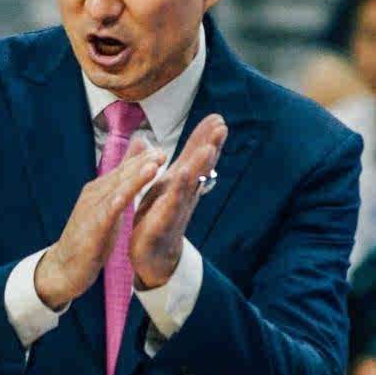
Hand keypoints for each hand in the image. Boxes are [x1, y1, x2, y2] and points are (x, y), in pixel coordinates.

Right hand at [34, 139, 164, 309]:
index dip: (141, 160)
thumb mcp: (106, 210)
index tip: (161, 150)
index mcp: (98, 190)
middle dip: (142, 163)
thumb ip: (118, 189)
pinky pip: (106, 213)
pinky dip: (117, 202)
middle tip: (162, 152)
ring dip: (135, 178)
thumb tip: (132, 170)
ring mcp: (91, 211)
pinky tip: (126, 196)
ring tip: (153, 166)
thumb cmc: (88, 238)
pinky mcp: (92, 229)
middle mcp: (93, 195)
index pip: (123, 171)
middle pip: (121, 176)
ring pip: (116, 190)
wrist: (63, 267)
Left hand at [128, 114, 226, 288]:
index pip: (196, 157)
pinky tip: (181, 178)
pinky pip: (170, 206)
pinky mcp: (162, 225)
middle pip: (200, 168)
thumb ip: (175, 164)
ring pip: (190, 185)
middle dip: (211, 147)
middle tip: (222, 127)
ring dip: (199, 167)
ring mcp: (175, 209)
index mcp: (182, 183)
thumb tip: (179, 141)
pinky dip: (177, 192)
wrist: (154, 257)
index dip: (206, 138)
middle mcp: (184, 194)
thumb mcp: (167, 185)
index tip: (218, 117)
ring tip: (208, 149)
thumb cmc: (160, 217)